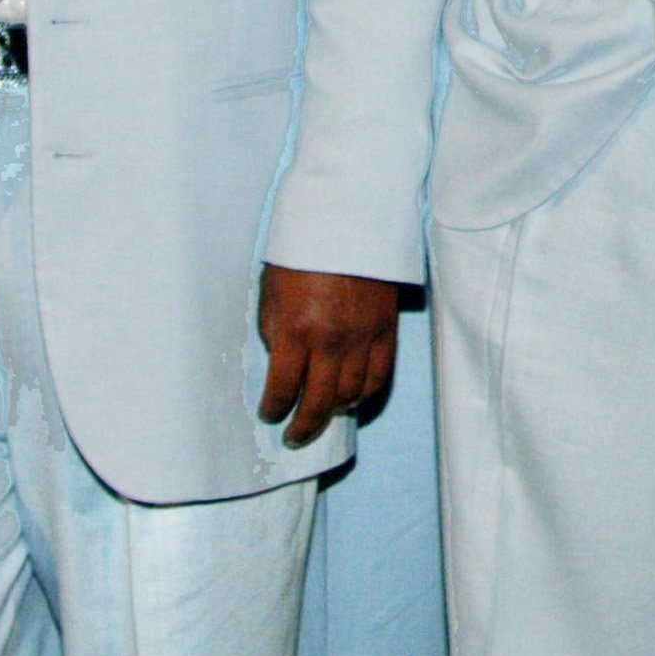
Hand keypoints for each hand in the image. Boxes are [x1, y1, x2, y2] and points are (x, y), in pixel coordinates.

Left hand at [256, 265, 402, 446]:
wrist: (345, 219)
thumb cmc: (301, 251)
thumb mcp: (270, 291)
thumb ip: (274, 332)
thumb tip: (281, 363)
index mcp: (294, 329)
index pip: (282, 389)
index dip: (273, 409)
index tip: (269, 415)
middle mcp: (329, 340)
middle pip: (318, 403)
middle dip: (303, 426)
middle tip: (294, 436)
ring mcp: (361, 336)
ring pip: (350, 394)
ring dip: (333, 411)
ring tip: (322, 414)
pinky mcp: (385, 328)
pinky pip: (379, 375)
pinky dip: (365, 394)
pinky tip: (352, 398)